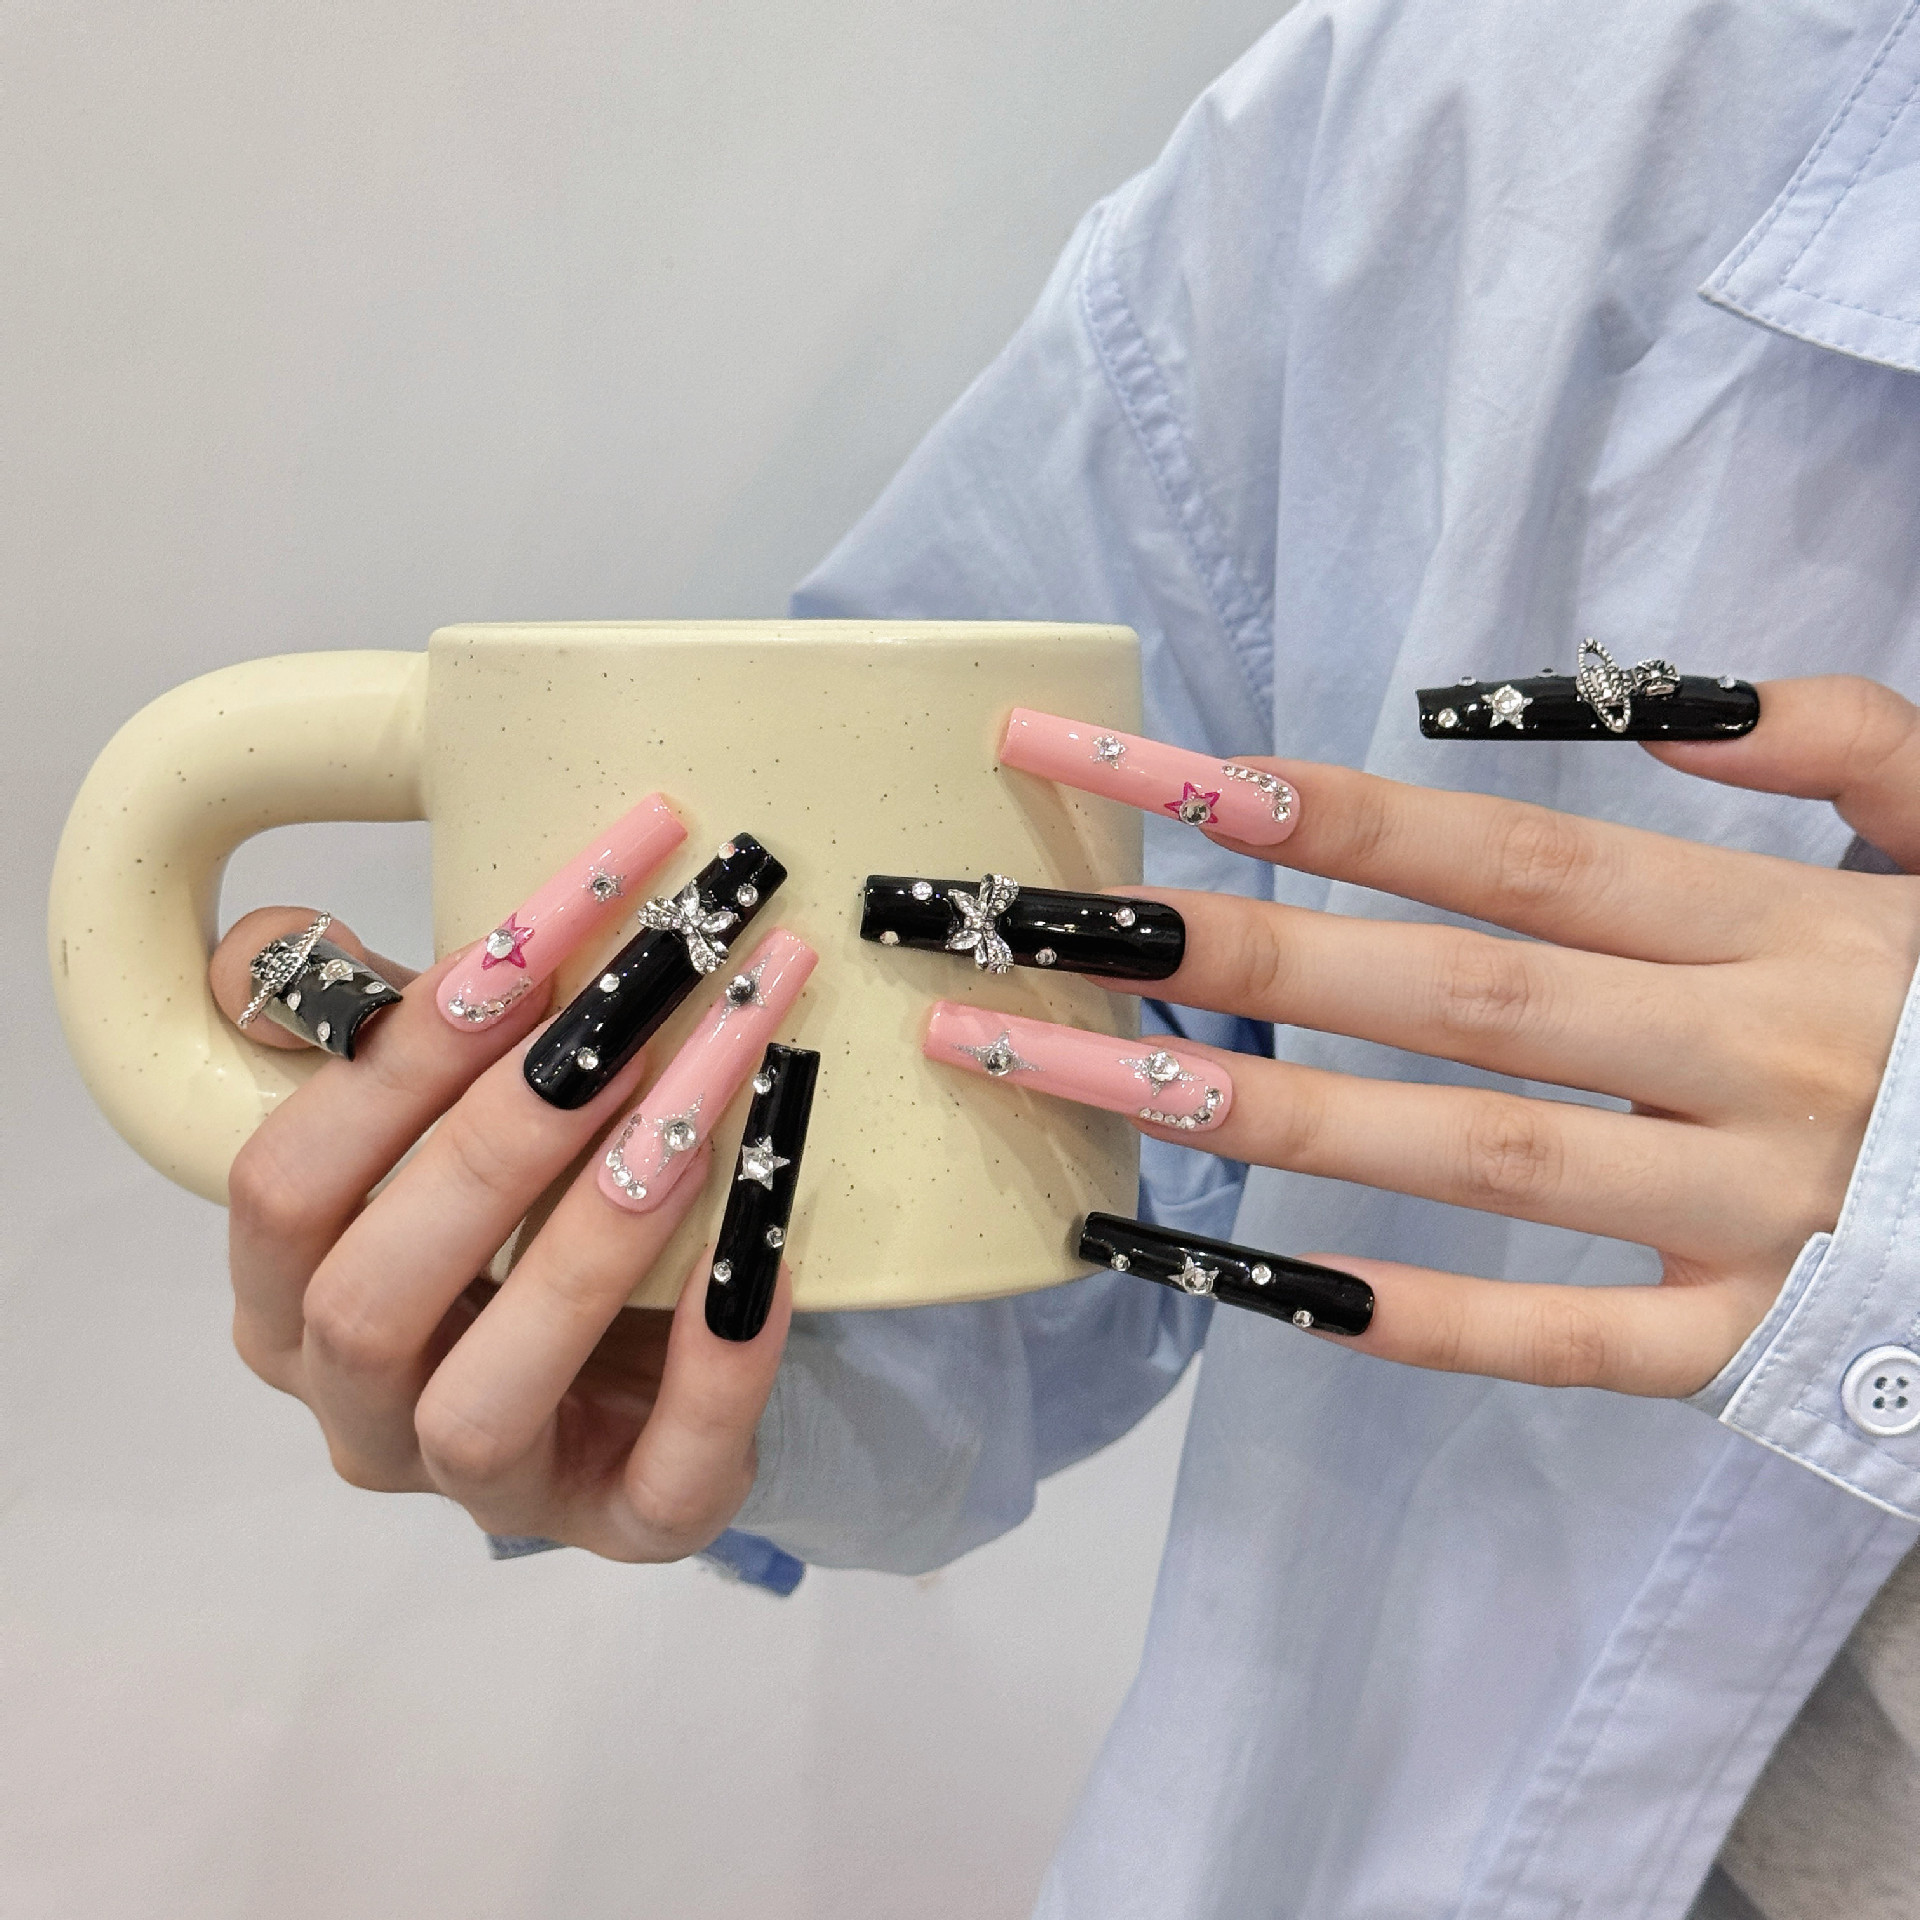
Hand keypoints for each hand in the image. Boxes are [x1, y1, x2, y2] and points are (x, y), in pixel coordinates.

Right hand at [208, 912, 786, 1556]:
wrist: (655, 1344)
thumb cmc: (526, 1208)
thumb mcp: (438, 1109)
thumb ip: (361, 1026)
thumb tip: (278, 947)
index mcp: (288, 1303)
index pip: (285, 1186)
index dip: (393, 1058)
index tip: (526, 940)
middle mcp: (362, 1412)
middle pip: (370, 1299)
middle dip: (502, 1135)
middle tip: (632, 1005)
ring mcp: (491, 1489)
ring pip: (488, 1402)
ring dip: (593, 1241)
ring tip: (693, 1111)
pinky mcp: (628, 1526)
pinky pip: (666, 1478)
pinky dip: (719, 1369)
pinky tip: (771, 1260)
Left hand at [1017, 679, 1919, 1395]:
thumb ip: (1834, 737)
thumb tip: (1623, 698)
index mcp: (1786, 927)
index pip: (1500, 854)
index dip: (1317, 812)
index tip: (1148, 780)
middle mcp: (1751, 1065)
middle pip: (1441, 997)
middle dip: (1226, 955)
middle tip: (1030, 935)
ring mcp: (1750, 1221)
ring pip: (1469, 1162)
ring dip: (1260, 1118)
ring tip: (1081, 1081)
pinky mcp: (1761, 1349)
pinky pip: (1565, 1347)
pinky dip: (1417, 1319)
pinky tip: (1251, 1291)